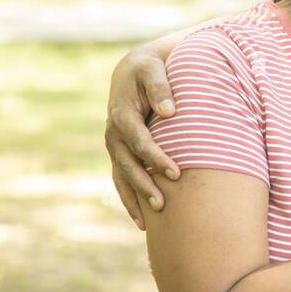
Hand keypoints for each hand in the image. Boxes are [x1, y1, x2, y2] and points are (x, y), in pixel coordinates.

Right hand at [105, 44, 178, 229]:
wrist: (133, 71)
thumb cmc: (149, 70)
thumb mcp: (153, 69)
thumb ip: (161, 87)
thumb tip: (170, 111)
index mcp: (122, 115)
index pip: (140, 141)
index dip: (156, 158)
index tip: (177, 172)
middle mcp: (114, 134)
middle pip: (128, 165)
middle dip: (145, 185)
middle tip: (164, 204)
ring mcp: (114, 146)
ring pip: (121, 177)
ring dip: (134, 199)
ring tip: (148, 222)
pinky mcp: (119, 154)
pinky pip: (121, 180)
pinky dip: (129, 200)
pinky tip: (141, 221)